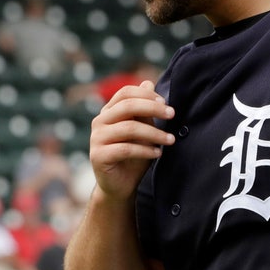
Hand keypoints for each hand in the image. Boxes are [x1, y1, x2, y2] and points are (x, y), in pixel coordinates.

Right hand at [89, 81, 174, 201]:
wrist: (120, 186)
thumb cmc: (133, 157)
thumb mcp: (142, 130)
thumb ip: (144, 110)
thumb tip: (149, 82)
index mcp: (109, 112)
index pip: (126, 93)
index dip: (147, 95)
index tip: (166, 104)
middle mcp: (99, 122)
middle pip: (127, 106)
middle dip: (153, 109)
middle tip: (172, 115)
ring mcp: (97, 139)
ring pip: (129, 128)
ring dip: (154, 133)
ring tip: (171, 140)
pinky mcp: (98, 156)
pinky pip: (125, 149)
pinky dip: (145, 150)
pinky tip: (158, 154)